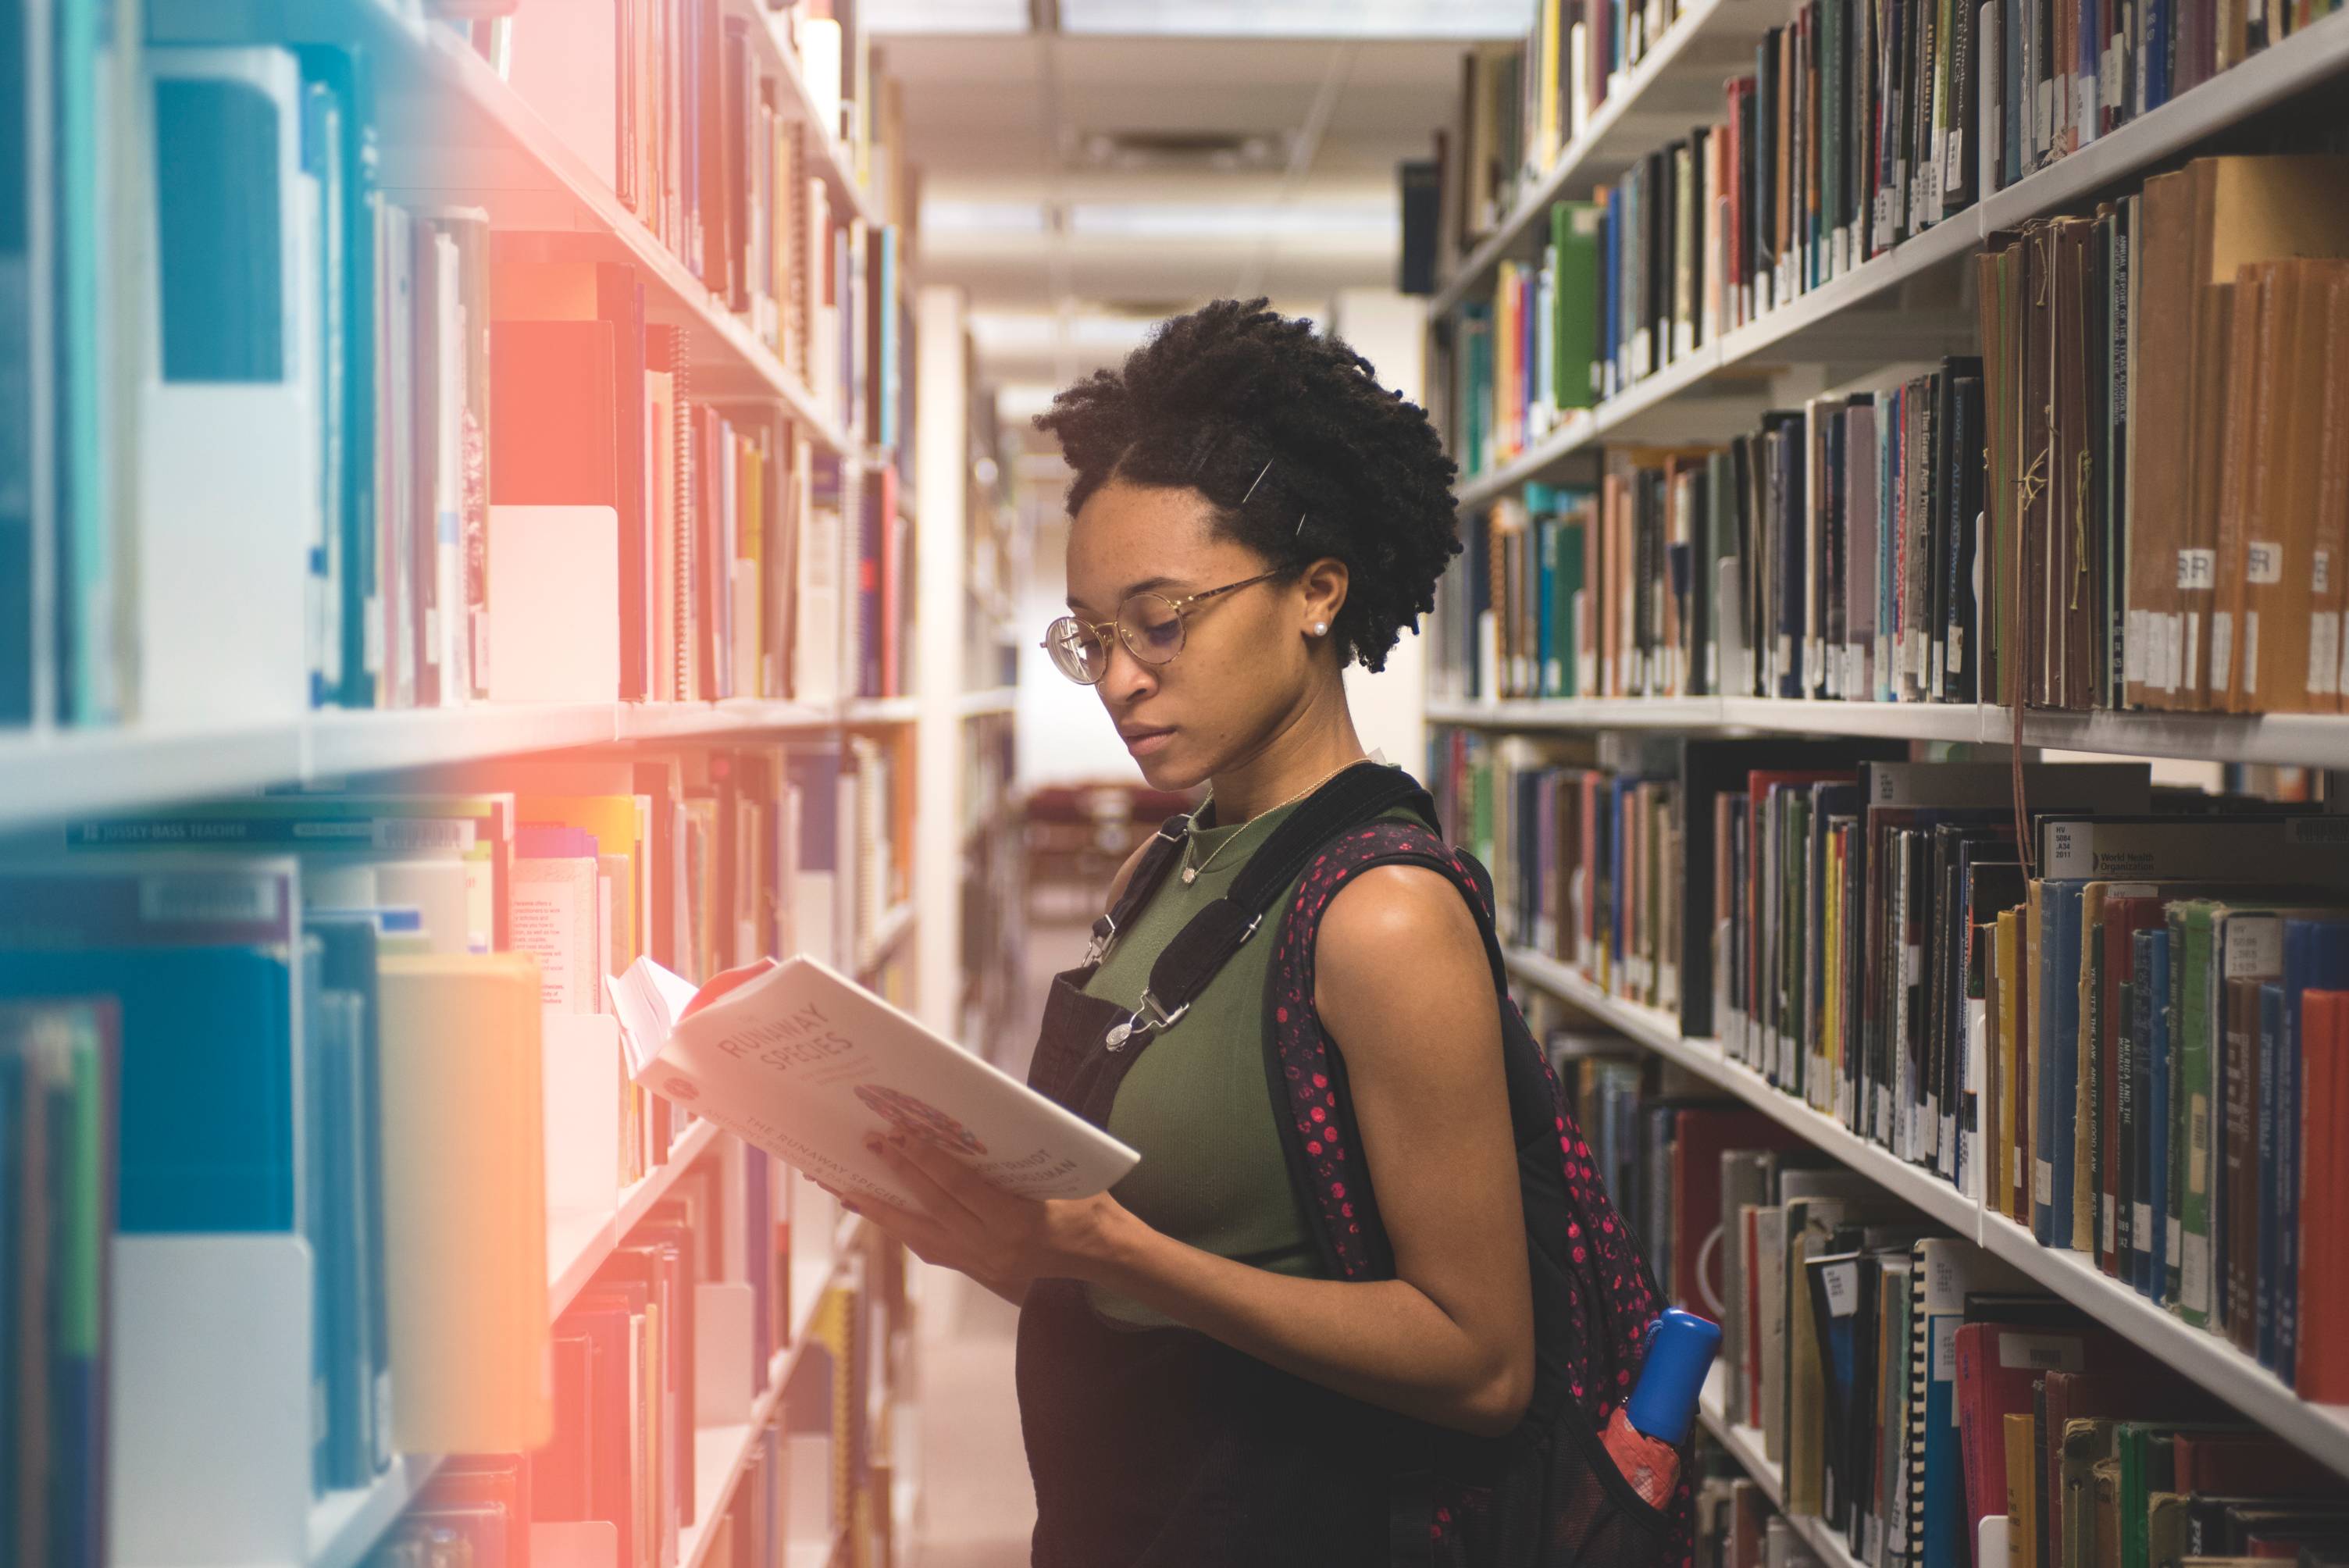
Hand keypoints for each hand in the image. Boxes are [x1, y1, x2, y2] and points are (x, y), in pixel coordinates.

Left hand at [845, 1132, 1133, 1295]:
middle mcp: (992, 1249)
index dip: (924, 1160)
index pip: (957, 1188)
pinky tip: (884, 1211)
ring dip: (884, 1209)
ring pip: (920, 1235)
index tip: (898, 1134)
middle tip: (870, 1144)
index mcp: (1015, 1222)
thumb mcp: (1063, 1170)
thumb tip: (975, 1117)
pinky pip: (930, 1248)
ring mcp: (982, 1265)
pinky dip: (904, 1227)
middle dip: (898, 1174)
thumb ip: (1018, 1151)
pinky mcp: (977, 1271)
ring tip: (849, 1187)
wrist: (1105, 1255)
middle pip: (932, 1208)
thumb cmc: (1090, 1203)